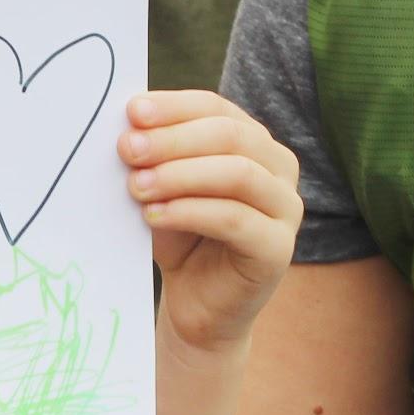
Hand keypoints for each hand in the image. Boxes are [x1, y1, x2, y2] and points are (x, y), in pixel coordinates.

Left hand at [119, 91, 301, 352]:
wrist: (195, 306)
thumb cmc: (181, 241)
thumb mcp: (164, 190)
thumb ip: (154, 159)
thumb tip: (127, 127)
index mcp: (254, 143)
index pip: (217, 109)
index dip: (174, 108)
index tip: (132, 112)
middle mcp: (279, 168)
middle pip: (230, 136)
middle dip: (173, 139)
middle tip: (128, 149)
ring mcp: (286, 208)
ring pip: (237, 173)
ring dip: (180, 174)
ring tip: (136, 186)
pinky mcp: (278, 248)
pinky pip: (234, 219)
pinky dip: (190, 212)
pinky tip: (154, 215)